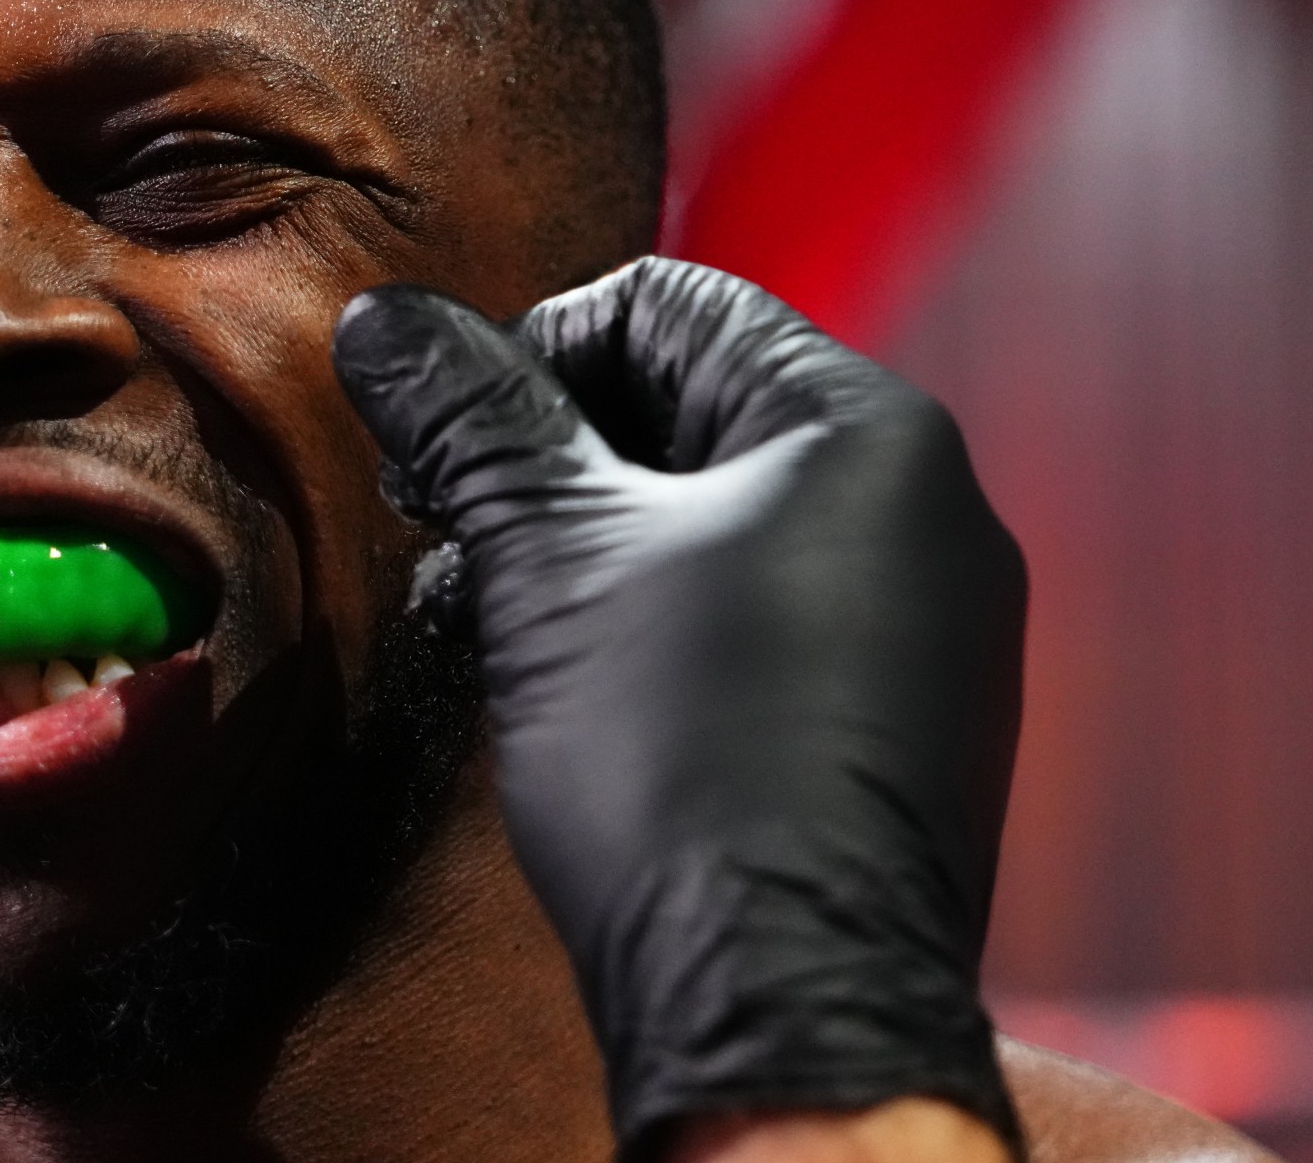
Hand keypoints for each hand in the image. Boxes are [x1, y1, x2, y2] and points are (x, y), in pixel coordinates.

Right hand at [332, 257, 1025, 1159]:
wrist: (788, 1009)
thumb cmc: (687, 770)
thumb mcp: (550, 563)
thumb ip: (469, 420)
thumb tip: (383, 318)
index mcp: (866, 430)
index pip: (670, 304)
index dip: (532, 353)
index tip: (446, 449)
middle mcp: (924, 507)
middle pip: (697, 407)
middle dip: (554, 463)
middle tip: (452, 536)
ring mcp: (928, 620)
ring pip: (722, 519)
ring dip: (593, 548)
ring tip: (494, 622)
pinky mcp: (904, 716)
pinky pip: (767, 612)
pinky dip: (661, 621)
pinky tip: (578, 686)